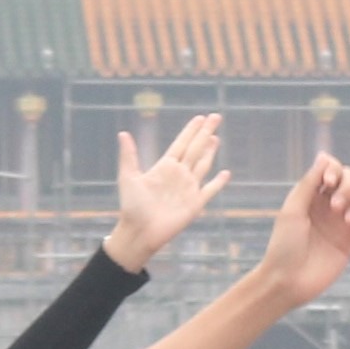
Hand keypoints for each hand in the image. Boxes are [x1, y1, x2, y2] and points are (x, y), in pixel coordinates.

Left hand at [109, 117, 231, 261]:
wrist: (140, 232)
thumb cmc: (131, 206)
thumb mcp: (128, 177)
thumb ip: (129, 155)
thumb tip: (123, 133)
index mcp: (164, 167)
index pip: (181, 144)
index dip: (191, 131)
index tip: (200, 118)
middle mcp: (179, 175)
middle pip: (196, 149)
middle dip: (205, 133)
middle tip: (216, 117)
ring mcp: (189, 188)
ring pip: (203, 164)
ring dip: (210, 151)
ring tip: (216, 138)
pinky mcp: (196, 204)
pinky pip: (210, 190)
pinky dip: (219, 182)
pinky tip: (226, 173)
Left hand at [262, 156, 349, 303]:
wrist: (289, 281)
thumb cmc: (284, 245)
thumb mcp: (293, 210)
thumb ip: (309, 184)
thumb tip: (325, 156)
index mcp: (311, 195)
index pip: (332, 170)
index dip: (335, 170)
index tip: (328, 183)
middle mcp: (328, 205)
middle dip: (349, 187)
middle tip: (335, 207)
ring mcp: (343, 222)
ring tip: (349, 220)